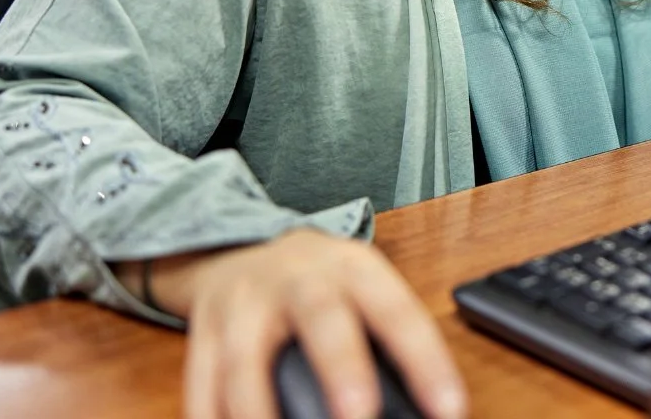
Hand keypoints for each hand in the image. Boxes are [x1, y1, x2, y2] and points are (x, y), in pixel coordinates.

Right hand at [144, 229, 467, 418]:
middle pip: (321, 317)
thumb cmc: (320, 285)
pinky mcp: (202, 332)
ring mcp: (244, 304)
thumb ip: (388, 343)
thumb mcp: (361, 291)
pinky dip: (210, 416)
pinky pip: (200, 381)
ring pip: (244, 358)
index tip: (450, 411)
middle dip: (341, 371)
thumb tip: (426, 410)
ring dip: (257, 411)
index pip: (397, 311)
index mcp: (353, 269)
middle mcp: (298, 280)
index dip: (426, 363)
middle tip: (359, 418)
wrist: (244, 249)